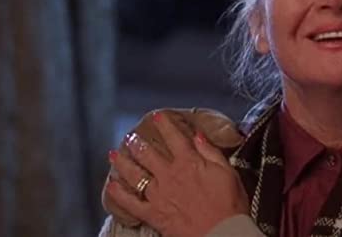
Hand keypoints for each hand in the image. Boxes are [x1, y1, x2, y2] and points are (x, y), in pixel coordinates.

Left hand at [106, 111, 249, 236]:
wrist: (222, 234)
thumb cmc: (229, 205)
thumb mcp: (227, 172)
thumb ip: (211, 152)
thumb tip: (198, 136)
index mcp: (189, 163)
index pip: (174, 137)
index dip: (164, 124)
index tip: (157, 116)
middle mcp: (169, 175)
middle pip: (148, 154)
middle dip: (137, 142)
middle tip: (130, 136)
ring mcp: (158, 195)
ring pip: (134, 174)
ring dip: (123, 162)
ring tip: (114, 154)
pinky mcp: (153, 214)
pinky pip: (130, 203)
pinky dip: (118, 194)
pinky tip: (111, 185)